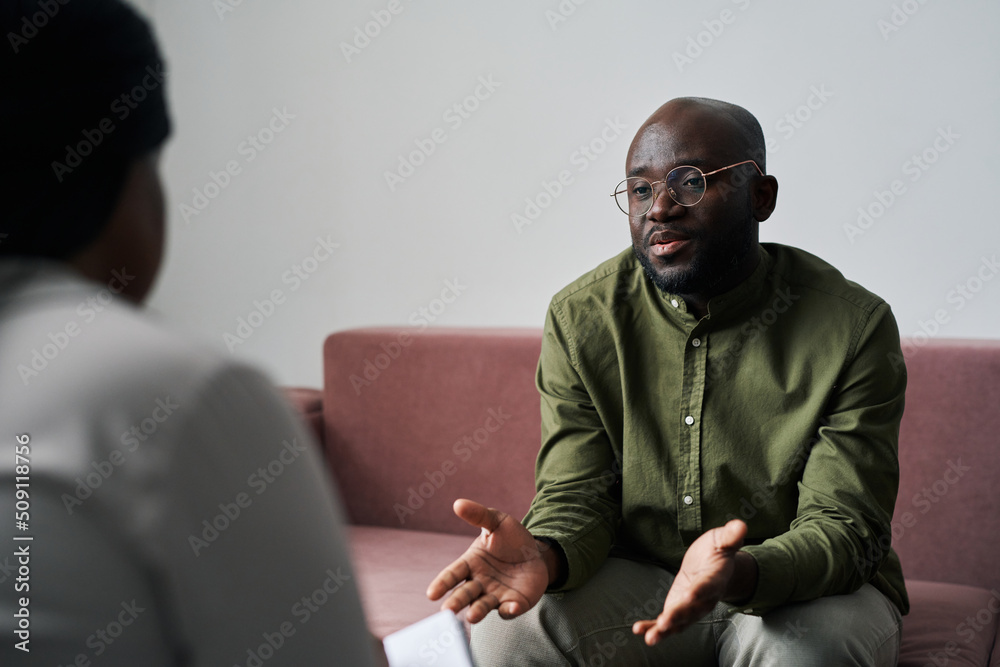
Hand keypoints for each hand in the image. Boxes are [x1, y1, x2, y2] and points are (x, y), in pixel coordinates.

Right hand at [426, 499, 549, 622]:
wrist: (537, 552)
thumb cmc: (511, 538)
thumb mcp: (496, 522)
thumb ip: (479, 515)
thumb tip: (458, 503)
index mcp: (470, 563)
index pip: (452, 574)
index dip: (442, 583)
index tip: (431, 594)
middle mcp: (479, 583)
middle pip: (464, 594)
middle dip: (455, 602)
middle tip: (447, 611)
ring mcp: (495, 595)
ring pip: (482, 606)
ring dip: (476, 612)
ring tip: (471, 616)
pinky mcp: (513, 603)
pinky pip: (509, 610)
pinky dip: (509, 610)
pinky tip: (511, 607)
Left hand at [632, 519, 749, 644]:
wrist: (714, 568)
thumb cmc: (717, 551)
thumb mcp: (722, 540)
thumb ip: (730, 536)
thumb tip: (740, 525)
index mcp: (714, 579)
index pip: (707, 585)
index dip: (700, 590)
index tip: (690, 594)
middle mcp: (703, 599)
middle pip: (691, 609)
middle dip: (678, 616)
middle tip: (664, 623)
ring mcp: (690, 608)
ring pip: (679, 622)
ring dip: (665, 630)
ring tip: (651, 638)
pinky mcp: (677, 610)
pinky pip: (666, 622)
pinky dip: (652, 628)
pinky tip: (639, 630)